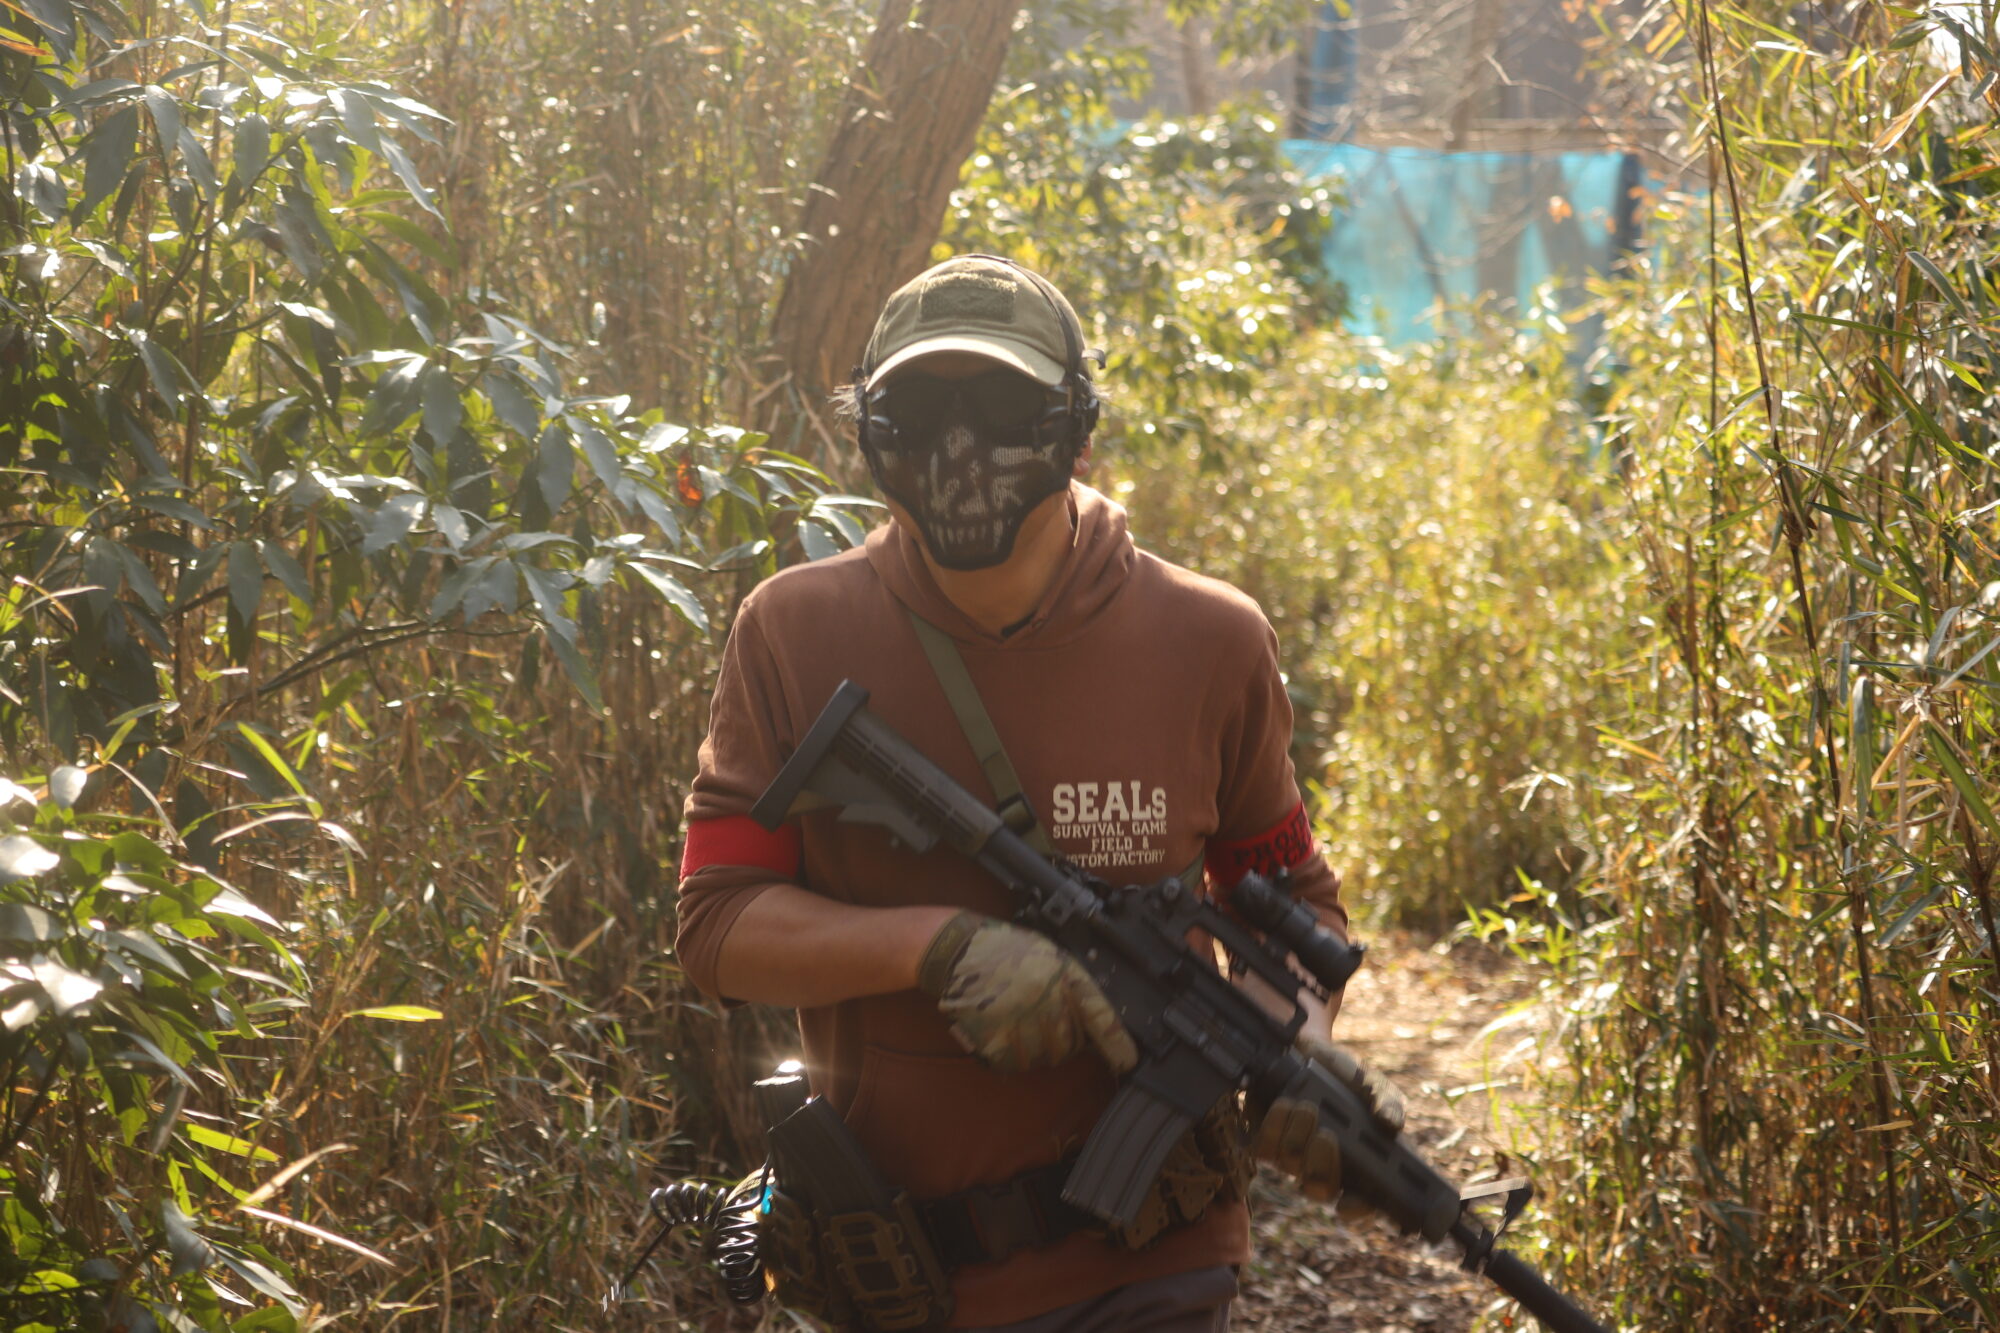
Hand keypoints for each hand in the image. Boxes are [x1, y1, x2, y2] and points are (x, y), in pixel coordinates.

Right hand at [916, 912, 1137, 1073]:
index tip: (1128, 1061)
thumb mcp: (1051, 956)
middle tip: (1042, 1016)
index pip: (1101, 1017)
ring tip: (1019, 1017)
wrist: (960, 951)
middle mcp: (1046, 1004)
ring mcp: (1021, 1026)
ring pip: (1045, 1057)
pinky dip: (1012, 1051)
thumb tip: (1094, 1020)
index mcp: (1064, 978)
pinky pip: (1016, 1062)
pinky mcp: (996, 1043)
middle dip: (1065, 1038)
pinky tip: (1002, 1026)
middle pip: (1072, 1045)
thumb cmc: (1007, 950)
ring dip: (1038, 1046)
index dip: (1118, 1043)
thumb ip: (1074, 986)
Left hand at [1253, 1034, 1405, 1206]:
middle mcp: (1326, 1167)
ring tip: (1307, 1106)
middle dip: (1322, 1166)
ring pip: (1291, 1166)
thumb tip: (1390, 1123)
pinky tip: (1286, 1104)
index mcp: (1361, 1163)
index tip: (1349, 1202)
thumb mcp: (1373, 1083)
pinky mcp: (1268, 1142)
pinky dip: (1275, 1126)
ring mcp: (1295, 1158)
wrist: (1308, 1050)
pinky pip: (1265, 1149)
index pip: (1362, 1203)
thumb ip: (1387, 1101)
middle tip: (1327, 1136)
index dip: (1356, 1209)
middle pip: (1320, 1190)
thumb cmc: (1346, 1075)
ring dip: (1299, 1136)